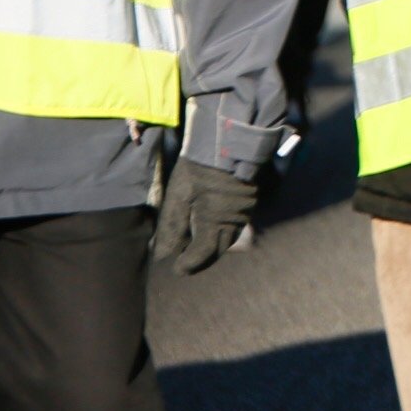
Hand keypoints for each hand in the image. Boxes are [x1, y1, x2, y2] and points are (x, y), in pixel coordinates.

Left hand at [154, 159, 259, 273]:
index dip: (188, 264)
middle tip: (186, 264)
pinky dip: (223, 234)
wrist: (230, 142)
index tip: (176, 269)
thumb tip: (162, 255)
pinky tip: (212, 229)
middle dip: (203, 260)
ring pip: (230, 239)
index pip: (202, 254)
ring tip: (197, 248)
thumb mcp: (179, 195)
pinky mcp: (249, 203)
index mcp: (215, 221)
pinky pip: (237, 226)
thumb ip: (172, 227)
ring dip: (214, 248)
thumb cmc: (200, 168)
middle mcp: (234, 221)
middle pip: (219, 250)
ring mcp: (245, 212)